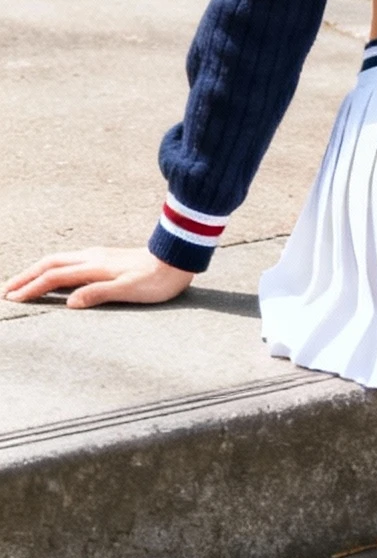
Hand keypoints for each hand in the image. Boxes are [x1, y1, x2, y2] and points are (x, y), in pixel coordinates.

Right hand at [3, 246, 193, 307]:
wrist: (178, 258)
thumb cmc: (157, 279)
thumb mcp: (130, 290)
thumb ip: (99, 294)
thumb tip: (69, 302)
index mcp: (95, 266)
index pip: (54, 276)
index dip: (32, 287)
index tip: (13, 299)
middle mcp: (93, 257)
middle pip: (50, 263)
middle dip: (26, 276)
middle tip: (6, 290)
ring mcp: (98, 255)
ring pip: (59, 259)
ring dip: (37, 270)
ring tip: (23, 282)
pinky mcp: (105, 257)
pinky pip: (69, 260)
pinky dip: (52, 267)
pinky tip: (53, 274)